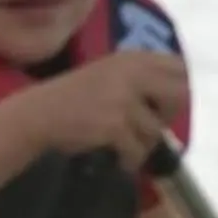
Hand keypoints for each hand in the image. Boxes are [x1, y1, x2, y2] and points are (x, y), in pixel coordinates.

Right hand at [14, 51, 189, 172]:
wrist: (38, 115)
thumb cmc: (72, 98)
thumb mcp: (109, 74)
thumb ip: (140, 78)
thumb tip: (179, 97)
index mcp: (132, 58)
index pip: (179, 68)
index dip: (175, 91)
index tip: (158, 106)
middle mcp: (131, 73)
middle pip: (179, 95)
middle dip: (166, 116)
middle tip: (146, 127)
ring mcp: (122, 99)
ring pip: (156, 130)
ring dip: (142, 144)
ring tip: (122, 145)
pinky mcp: (114, 125)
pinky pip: (138, 149)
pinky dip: (130, 159)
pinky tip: (118, 158)